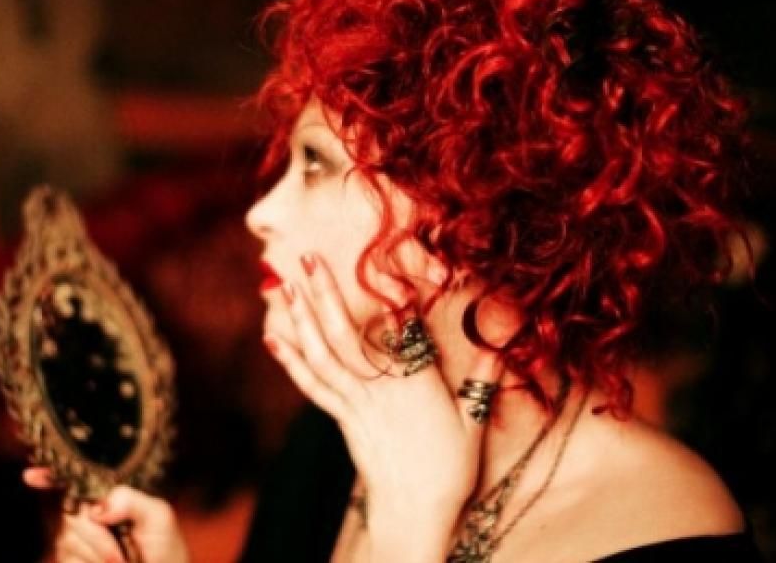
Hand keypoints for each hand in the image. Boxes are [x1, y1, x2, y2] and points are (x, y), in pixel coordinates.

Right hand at [23, 468, 188, 562]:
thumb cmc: (164, 547)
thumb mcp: (158, 516)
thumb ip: (132, 500)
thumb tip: (98, 507)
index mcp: (107, 496)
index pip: (74, 479)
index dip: (49, 475)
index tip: (31, 476)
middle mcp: (87, 514)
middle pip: (70, 512)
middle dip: (96, 536)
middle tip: (120, 556)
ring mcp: (74, 541)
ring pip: (67, 539)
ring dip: (97, 555)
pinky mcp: (69, 562)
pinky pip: (66, 560)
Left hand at [264, 253, 501, 560]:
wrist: (414, 517)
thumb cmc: (448, 472)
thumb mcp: (473, 424)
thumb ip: (481, 380)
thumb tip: (500, 344)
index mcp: (415, 385)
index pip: (396, 331)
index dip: (381, 296)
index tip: (368, 262)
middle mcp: (379, 389)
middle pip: (344, 335)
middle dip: (324, 294)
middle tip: (306, 257)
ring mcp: (355, 405)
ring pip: (321, 355)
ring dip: (299, 319)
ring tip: (281, 287)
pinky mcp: (342, 420)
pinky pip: (312, 385)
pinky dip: (291, 360)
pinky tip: (274, 337)